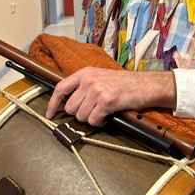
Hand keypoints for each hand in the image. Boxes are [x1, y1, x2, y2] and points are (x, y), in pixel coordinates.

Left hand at [45, 67, 176, 125]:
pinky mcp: (106, 101)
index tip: (50, 114)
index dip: (53, 104)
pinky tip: (107, 116)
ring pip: (81, 116)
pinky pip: (93, 120)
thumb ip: (84, 86)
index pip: (60, 88)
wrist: (144, 85)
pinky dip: (100, 122)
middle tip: (92, 111)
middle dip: (80, 114)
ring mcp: (97, 90)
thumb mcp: (100, 76)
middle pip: (70, 107)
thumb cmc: (124, 83)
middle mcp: (89, 80)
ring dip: (91, 118)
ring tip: (102, 112)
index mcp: (85, 73)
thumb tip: (70, 103)